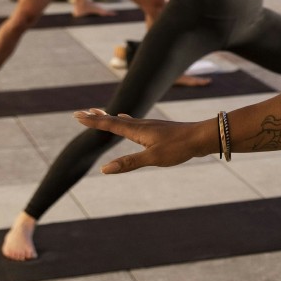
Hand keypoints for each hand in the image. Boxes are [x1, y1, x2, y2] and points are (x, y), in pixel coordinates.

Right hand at [74, 108, 206, 172]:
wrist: (202, 137)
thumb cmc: (179, 148)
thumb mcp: (152, 158)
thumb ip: (129, 163)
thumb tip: (104, 169)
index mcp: (137, 130)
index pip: (110, 124)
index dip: (93, 121)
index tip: (78, 115)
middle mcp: (142, 125)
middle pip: (115, 119)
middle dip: (98, 117)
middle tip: (82, 111)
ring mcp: (150, 126)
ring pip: (125, 120)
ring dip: (111, 117)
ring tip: (101, 113)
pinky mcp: (158, 129)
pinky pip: (135, 122)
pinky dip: (126, 120)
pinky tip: (129, 120)